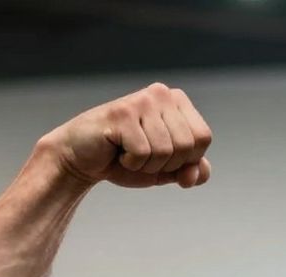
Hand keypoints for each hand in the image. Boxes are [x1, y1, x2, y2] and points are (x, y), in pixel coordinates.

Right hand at [42, 83, 212, 188]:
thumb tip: (199, 173)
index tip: (162, 156)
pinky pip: (143, 152)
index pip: (203, 138)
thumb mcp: (165, 169)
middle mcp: (162, 93)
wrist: (81, 159)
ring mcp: (142, 100)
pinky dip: (131, 163)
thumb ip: (190, 170)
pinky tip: (117, 150)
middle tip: (142, 156)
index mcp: (177, 101)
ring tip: (128, 153)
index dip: (186, 159)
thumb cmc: (125, 160)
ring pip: (166, 151)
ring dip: (146, 165)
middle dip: (166, 164)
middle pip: (187, 145)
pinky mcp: (122, 113)